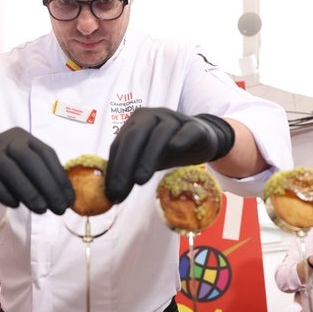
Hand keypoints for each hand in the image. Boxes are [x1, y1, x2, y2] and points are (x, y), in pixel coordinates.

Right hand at [0, 127, 74, 214]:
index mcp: (23, 137)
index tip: (69, 200)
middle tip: (58, 208)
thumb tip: (67, 200)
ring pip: (9, 168)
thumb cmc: (2, 175)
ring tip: (41, 210)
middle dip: (47, 185)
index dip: (60, 177)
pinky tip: (15, 205)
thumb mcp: (23, 171)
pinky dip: (4, 192)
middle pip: (29, 159)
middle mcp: (5, 139)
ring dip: (28, 191)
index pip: (46, 154)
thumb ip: (42, 179)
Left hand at [105, 108, 234, 201]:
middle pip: (135, 137)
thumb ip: (130, 171)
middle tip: (118, 189)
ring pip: (159, 135)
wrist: (202, 138)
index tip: (110, 193)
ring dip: (148, 157)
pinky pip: (187, 131)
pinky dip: (180, 139)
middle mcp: (152, 115)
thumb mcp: (147, 159)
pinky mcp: (195, 126)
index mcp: (135, 121)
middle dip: (124, 164)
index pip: (119, 144)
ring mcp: (174, 118)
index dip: (113, 169)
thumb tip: (112, 196)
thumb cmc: (168, 149)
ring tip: (140, 180)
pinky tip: (174, 149)